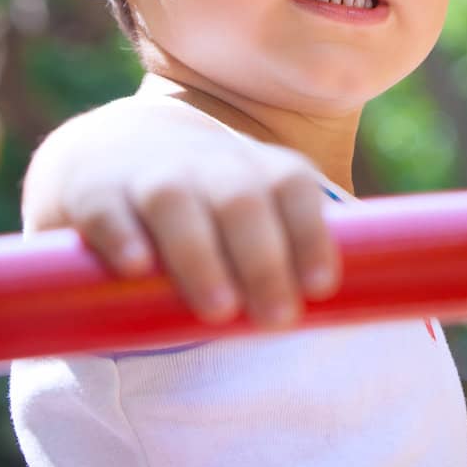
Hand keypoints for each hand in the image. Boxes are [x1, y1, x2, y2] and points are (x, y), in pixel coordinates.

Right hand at [22, 102, 341, 328]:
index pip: (292, 188)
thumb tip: (373, 315)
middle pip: (241, 199)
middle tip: (278, 318)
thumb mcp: (258, 212)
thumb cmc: (209, 204)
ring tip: (217, 308)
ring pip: (176, 203)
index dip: (310, 233)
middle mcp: (208, 166)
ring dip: (200, 253)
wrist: (116, 148)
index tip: (322, 285)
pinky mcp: (94, 192)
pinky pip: (106, 208)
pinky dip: (121, 235)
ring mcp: (149, 175)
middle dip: (264, 258)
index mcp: (257, 172)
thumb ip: (298, 256)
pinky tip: (135, 267)